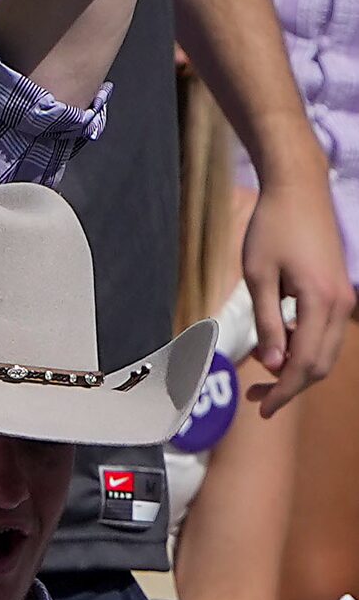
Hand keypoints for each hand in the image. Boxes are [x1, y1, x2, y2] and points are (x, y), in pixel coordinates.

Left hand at [237, 169, 351, 411]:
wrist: (298, 191)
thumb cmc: (272, 229)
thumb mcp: (258, 277)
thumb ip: (267, 322)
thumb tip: (272, 364)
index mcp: (320, 302)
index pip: (305, 363)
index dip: (284, 391)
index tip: (261, 409)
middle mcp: (341, 304)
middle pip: (321, 363)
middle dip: (290, 385)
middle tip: (256, 397)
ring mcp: (344, 297)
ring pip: (327, 350)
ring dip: (298, 367)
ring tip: (262, 375)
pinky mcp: (339, 290)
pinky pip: (326, 331)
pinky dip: (305, 346)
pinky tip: (278, 344)